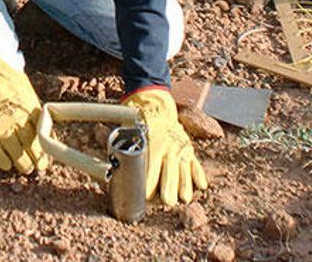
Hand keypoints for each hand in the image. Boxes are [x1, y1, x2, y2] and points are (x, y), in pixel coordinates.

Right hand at [0, 36, 48, 172]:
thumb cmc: (0, 72)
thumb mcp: (23, 86)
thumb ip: (30, 104)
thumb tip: (38, 118)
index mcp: (29, 107)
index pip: (41, 132)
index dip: (44, 146)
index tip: (47, 155)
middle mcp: (16, 119)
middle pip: (29, 144)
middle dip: (36, 158)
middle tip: (39, 168)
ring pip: (14, 151)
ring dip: (22, 162)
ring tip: (26, 170)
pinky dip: (1, 159)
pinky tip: (6, 166)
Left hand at [124, 87, 207, 205]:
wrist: (157, 109)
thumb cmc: (141, 126)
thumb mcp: (132, 136)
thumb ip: (125, 153)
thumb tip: (111, 171)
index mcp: (154, 145)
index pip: (151, 170)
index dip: (148, 185)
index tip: (145, 198)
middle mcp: (169, 148)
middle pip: (169, 173)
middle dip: (168, 189)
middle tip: (166, 202)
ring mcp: (181, 150)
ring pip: (185, 171)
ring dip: (185, 186)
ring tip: (184, 199)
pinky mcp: (189, 150)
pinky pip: (196, 164)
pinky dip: (198, 175)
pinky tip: (201, 186)